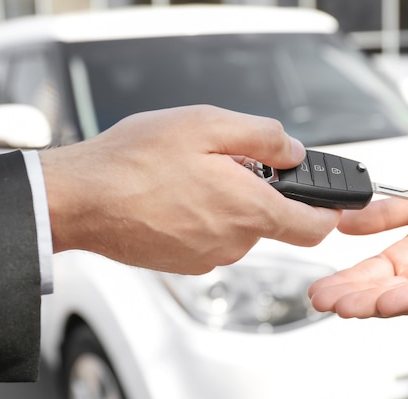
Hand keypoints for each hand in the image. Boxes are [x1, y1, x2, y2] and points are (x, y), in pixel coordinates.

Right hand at [40, 105, 340, 273]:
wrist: (81, 199)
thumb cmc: (134, 161)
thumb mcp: (206, 125)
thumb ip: (263, 137)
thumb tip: (294, 150)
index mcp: (249, 209)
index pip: (314, 227)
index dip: (326, 210)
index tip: (326, 198)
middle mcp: (233, 242)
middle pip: (271, 221)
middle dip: (260, 192)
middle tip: (228, 162)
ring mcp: (208, 258)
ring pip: (238, 229)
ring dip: (228, 203)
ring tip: (191, 176)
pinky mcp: (184, 264)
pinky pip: (211, 239)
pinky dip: (204, 218)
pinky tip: (175, 196)